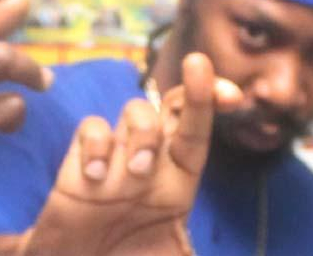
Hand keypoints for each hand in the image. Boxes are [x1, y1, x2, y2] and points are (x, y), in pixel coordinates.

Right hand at [15, 53, 241, 255]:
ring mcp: (115, 157)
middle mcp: (150, 160)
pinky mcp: (80, 160)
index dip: (212, 105)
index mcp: (177, 181)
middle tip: (199, 74)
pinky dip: (95, 145)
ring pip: (135, 111)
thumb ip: (191, 251)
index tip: (233, 94)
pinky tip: (94, 178)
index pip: (197, 132)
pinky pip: (91, 128)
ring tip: (135, 175)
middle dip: (189, 88)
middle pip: (171, 107)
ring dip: (141, 133)